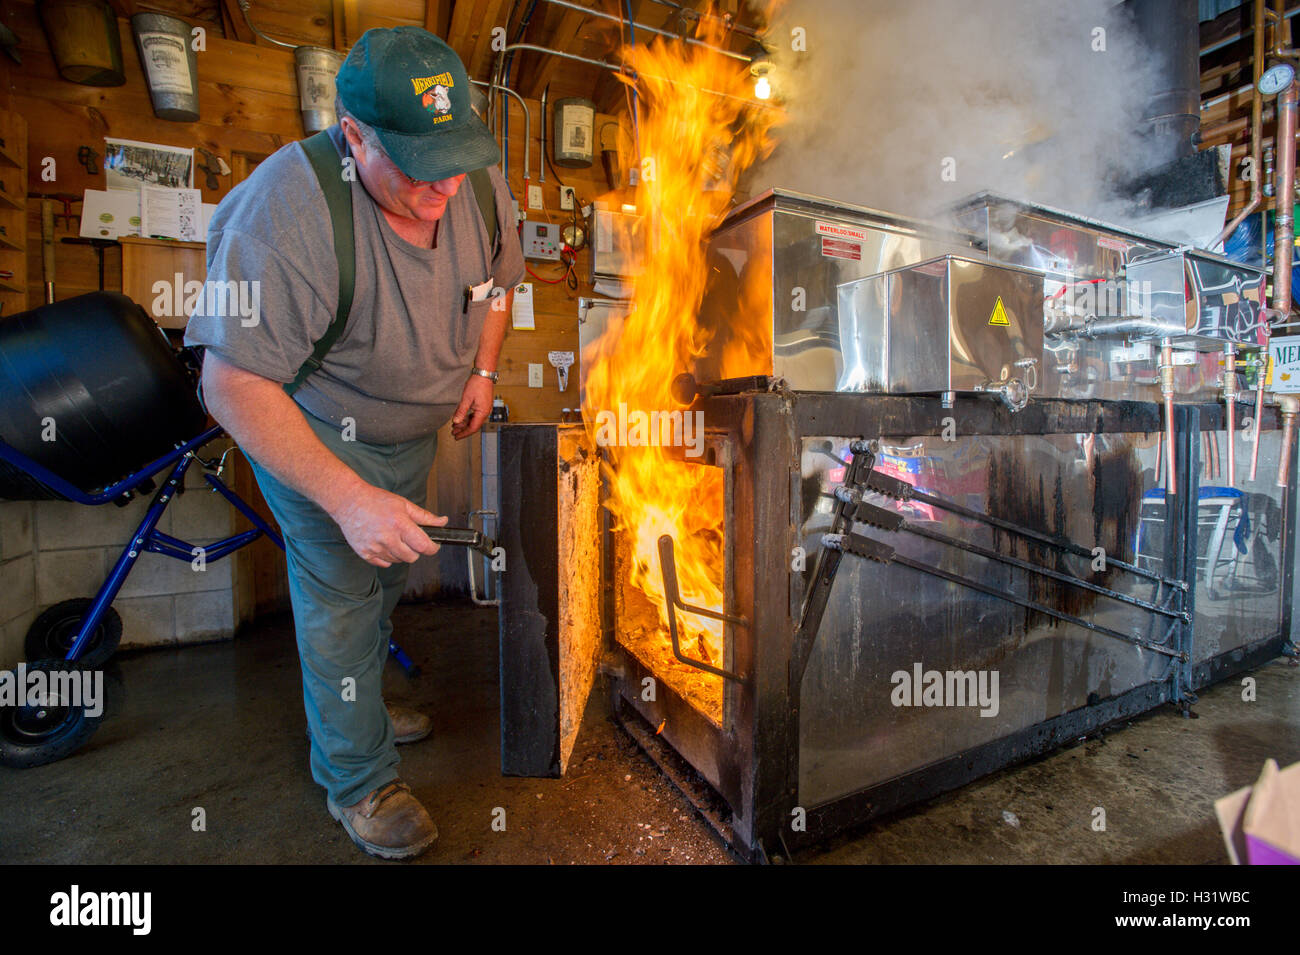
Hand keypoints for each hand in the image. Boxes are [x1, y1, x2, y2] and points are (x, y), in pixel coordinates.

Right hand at [331, 483, 448, 566]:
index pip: (424, 546)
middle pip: (412, 557)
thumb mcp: (404, 504)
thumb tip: (443, 522)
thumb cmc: (376, 501)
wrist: (349, 502)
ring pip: (399, 561)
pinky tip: (384, 543)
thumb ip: (425, 516)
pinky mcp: (365, 553)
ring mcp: (375, 547)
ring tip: (394, 537)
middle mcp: (387, 538)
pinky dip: (387, 557)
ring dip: (401, 553)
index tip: (433, 545)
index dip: (433, 548)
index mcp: (400, 524)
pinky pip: (384, 564)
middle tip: (410, 538)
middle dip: (415, 549)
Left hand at [451, 373, 493, 439]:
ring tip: (455, 426)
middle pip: (474, 425)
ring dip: (465, 423)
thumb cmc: (477, 384)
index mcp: (482, 412)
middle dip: (463, 430)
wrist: (484, 375)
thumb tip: (456, 421)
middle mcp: (485, 412)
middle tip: (454, 432)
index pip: (473, 428)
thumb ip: (461, 411)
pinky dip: (468, 417)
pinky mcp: (483, 405)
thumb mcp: (466, 399)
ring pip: (474, 420)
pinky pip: (475, 415)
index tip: (457, 436)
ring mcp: (484, 408)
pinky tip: (461, 418)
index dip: (464, 433)